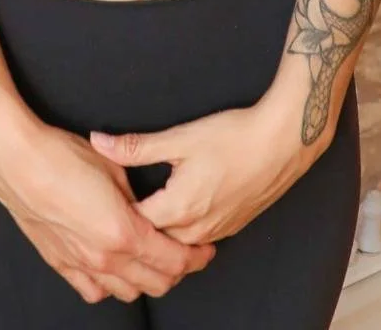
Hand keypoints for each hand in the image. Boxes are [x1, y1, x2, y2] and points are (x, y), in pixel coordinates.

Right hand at [0, 115, 216, 302]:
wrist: (16, 162)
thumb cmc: (63, 156)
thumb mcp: (112, 167)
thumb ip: (135, 195)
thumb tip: (146, 207)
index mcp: (124, 231)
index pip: (173, 259)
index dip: (194, 256)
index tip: (204, 248)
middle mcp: (106, 257)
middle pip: (156, 282)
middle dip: (178, 271)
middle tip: (186, 254)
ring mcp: (82, 265)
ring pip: (128, 292)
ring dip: (146, 279)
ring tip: (152, 259)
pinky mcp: (61, 263)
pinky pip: (94, 291)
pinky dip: (111, 285)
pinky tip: (114, 267)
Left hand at [91, 96, 322, 246]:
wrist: (281, 142)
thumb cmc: (231, 136)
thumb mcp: (180, 138)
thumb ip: (136, 146)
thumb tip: (99, 142)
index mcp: (179, 209)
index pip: (135, 225)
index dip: (118, 212)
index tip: (106, 197)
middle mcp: (197, 230)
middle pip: (155, 240)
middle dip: (137, 227)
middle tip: (119, 206)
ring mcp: (217, 232)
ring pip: (178, 244)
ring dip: (162, 232)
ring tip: (145, 211)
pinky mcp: (232, 227)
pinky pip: (199, 239)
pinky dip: (183, 232)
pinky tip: (179, 211)